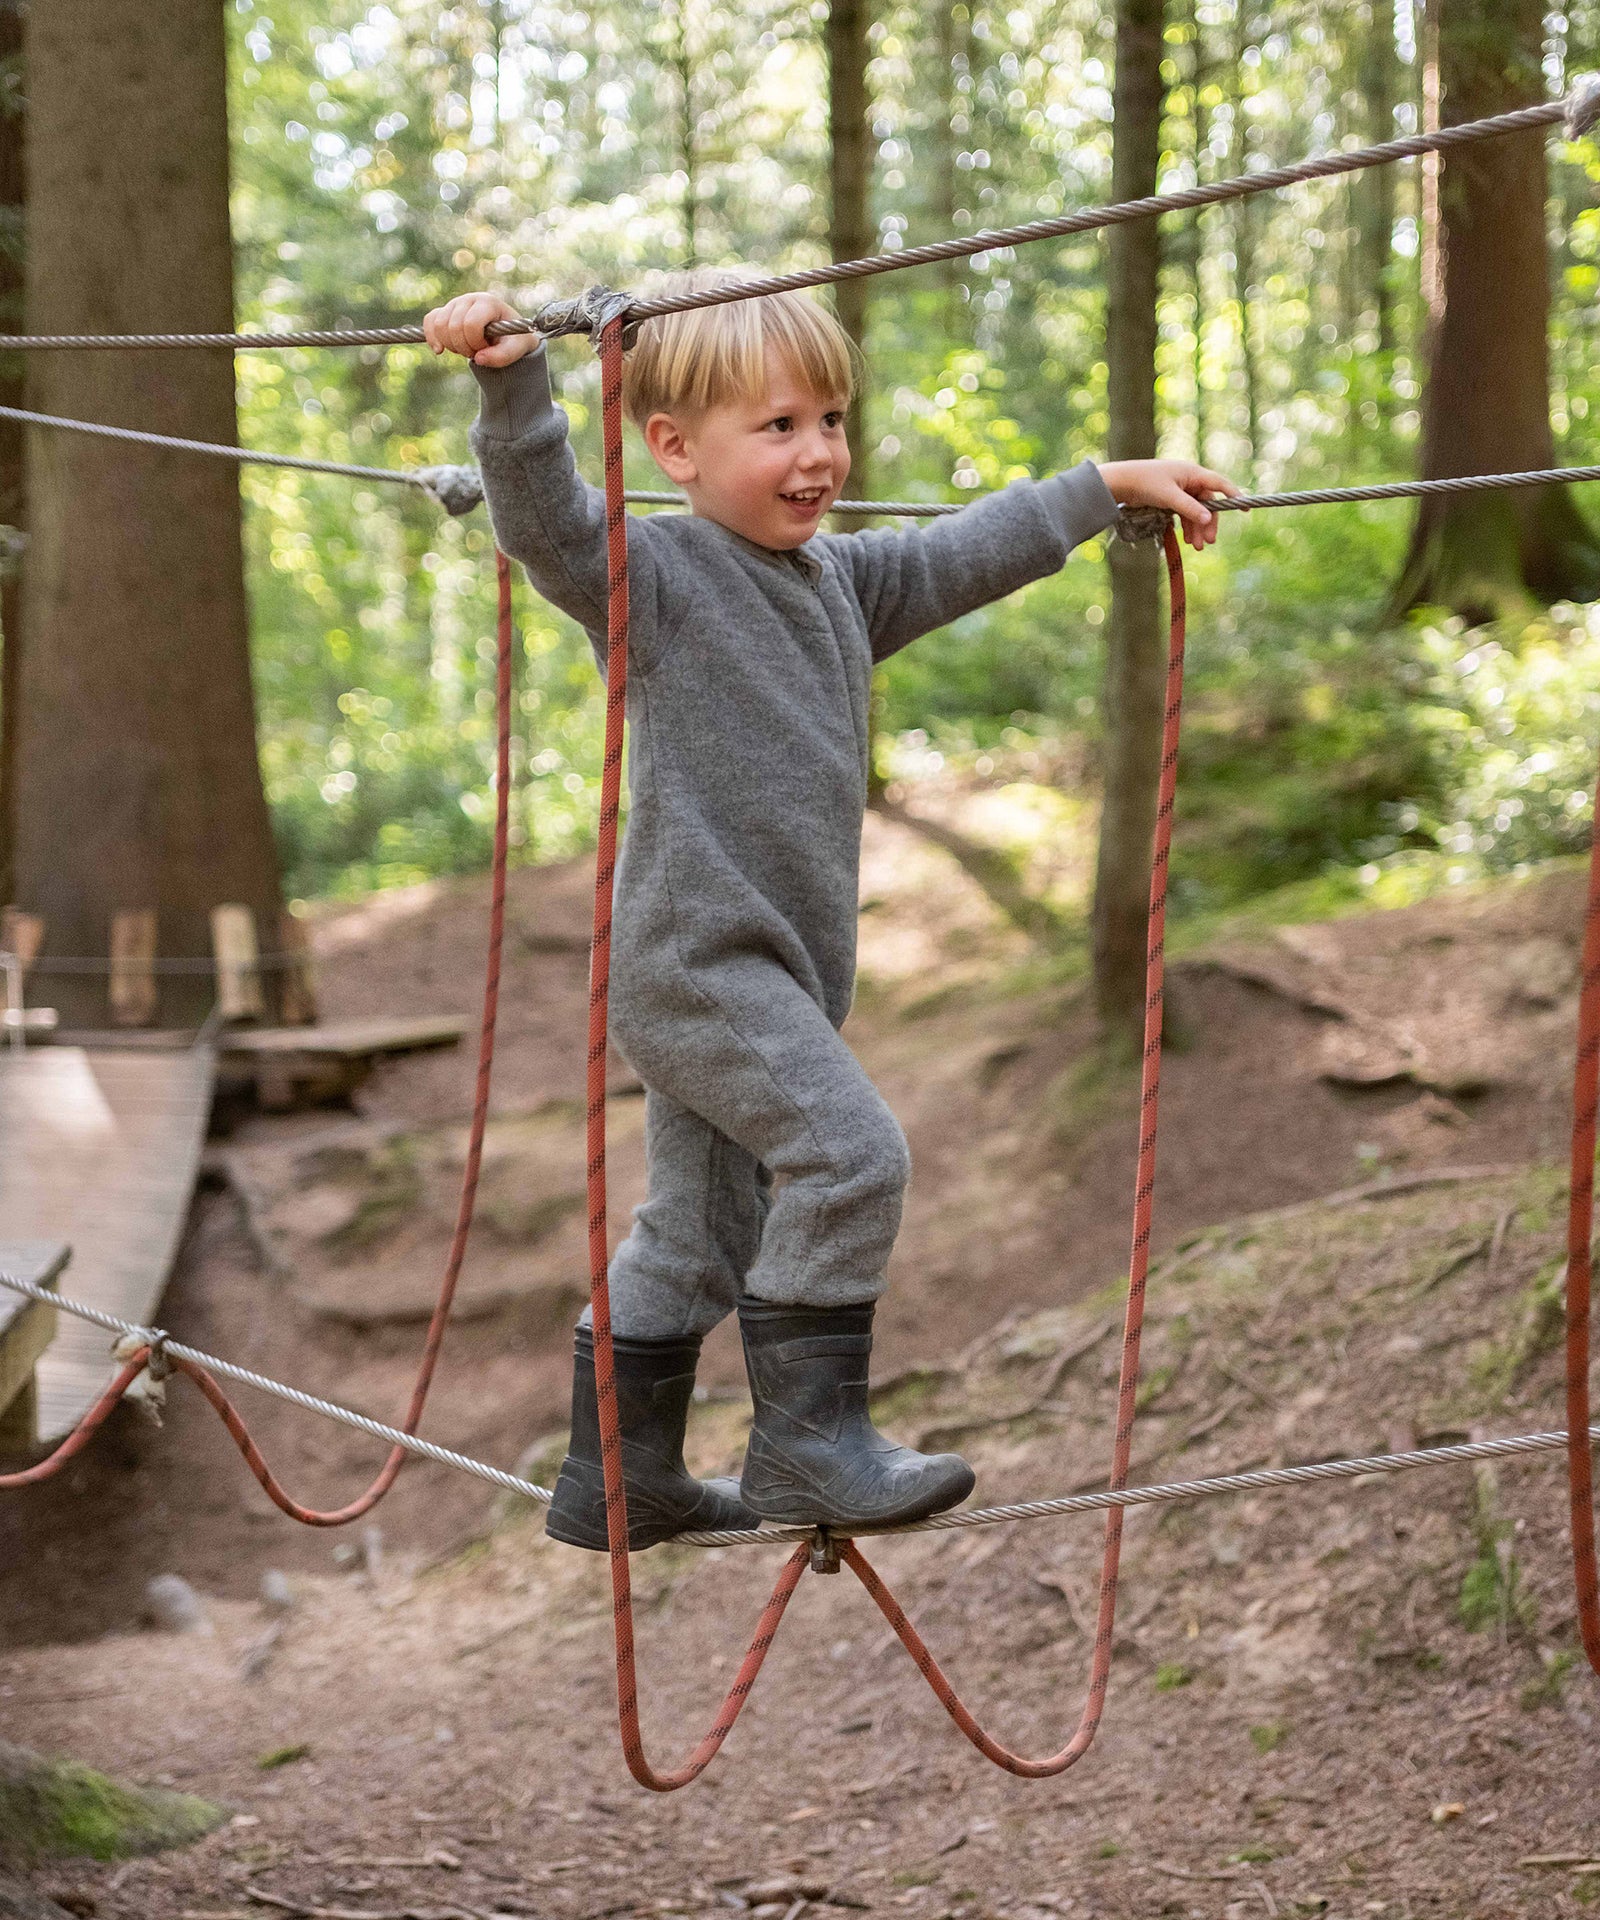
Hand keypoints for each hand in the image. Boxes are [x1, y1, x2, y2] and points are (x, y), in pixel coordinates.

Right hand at [422, 292, 540, 367]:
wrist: (507, 334)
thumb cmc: (513, 340)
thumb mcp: (517, 349)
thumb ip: (502, 356)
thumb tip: (479, 359)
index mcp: (488, 303)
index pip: (471, 324)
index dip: (476, 343)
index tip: (485, 348)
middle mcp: (469, 299)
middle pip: (454, 326)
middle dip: (463, 347)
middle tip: (476, 352)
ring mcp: (455, 303)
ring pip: (439, 325)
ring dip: (450, 345)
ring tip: (465, 349)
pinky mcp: (445, 311)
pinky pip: (430, 320)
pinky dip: (432, 337)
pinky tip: (439, 350)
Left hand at [1097, 458, 1242, 549]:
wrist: (1121, 483)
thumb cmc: (1145, 484)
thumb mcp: (1169, 497)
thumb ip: (1189, 508)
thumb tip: (1208, 518)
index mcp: (1192, 473)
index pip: (1219, 484)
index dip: (1233, 496)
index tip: (1245, 508)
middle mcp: (1188, 480)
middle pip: (1207, 503)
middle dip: (1208, 523)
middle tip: (1209, 542)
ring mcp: (1180, 489)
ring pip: (1195, 511)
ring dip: (1197, 528)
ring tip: (1197, 547)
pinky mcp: (1170, 498)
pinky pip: (1184, 513)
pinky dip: (1187, 526)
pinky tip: (1187, 540)